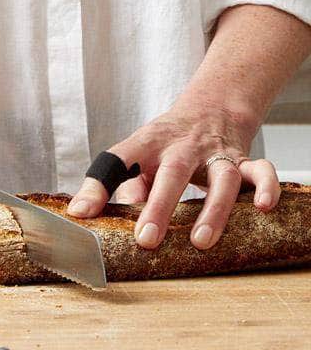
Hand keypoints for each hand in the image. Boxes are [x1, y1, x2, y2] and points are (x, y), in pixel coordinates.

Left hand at [65, 100, 280, 249]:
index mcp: (146, 144)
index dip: (97, 186)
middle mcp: (182, 147)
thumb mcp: (137, 156)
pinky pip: (262, 170)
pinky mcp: (244, 159)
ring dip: (214, 209)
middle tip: (147, 240)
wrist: (209, 109)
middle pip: (172, 173)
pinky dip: (267, 187)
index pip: (117, 159)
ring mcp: (216, 153)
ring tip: (201, 241)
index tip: (82, 213)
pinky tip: (264, 207)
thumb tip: (94, 215)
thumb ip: (120, 185)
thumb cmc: (165, 143)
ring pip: (222, 177)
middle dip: (159, 207)